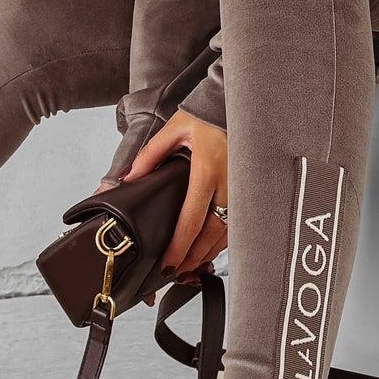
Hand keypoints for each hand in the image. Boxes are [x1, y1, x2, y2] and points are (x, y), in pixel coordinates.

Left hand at [122, 110, 229, 284]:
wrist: (238, 106)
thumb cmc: (207, 117)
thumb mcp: (175, 130)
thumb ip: (150, 155)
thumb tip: (129, 177)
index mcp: (207, 172)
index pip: (191, 221)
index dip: (179, 248)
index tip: (168, 264)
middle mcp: (228, 186)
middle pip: (210, 235)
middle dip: (192, 258)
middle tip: (176, 272)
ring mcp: (242, 191)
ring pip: (226, 234)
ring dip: (208, 253)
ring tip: (191, 266)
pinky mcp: (249, 192)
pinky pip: (237, 224)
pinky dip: (223, 240)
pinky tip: (211, 248)